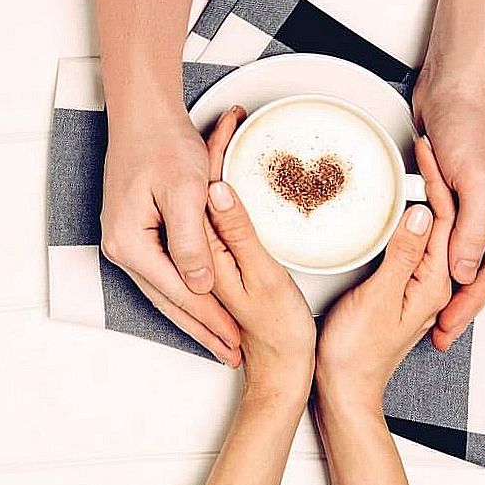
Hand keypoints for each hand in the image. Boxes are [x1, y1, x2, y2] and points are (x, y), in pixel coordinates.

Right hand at [101, 107, 241, 365]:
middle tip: (229, 355)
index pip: (178, 293)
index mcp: (131, 244)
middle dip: (202, 329)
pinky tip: (201, 305)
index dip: (210, 319)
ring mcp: (127, 243)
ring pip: (166, 291)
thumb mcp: (185, 191)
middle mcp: (123, 249)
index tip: (236, 340)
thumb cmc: (163, 144)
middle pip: (168, 301)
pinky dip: (186, 292)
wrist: (143, 115)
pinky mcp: (137, 234)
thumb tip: (199, 286)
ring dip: (195, 316)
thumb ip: (191, 242)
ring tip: (220, 340)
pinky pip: (164, 273)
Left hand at [205, 107, 315, 399]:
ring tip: (229, 131)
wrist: (285, 366)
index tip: (225, 123)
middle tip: (227, 118)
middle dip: (212, 154)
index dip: (213, 155)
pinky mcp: (225, 267)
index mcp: (202, 256)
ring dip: (218, 166)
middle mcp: (202, 257)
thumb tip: (216, 191)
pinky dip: (227, 190)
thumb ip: (234, 234)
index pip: (201, 193)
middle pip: (200, 195)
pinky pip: (218, 218)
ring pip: (207, 202)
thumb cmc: (279, 329)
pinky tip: (233, 176)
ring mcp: (213, 261)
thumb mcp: (261, 276)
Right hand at [316, 137, 454, 411]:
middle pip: (441, 223)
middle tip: (424, 147)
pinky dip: (405, 220)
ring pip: (425, 231)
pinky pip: (409, 245)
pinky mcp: (397, 288)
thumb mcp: (379, 298)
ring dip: (421, 197)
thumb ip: (402, 256)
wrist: (343, 388)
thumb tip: (420, 214)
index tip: (426, 152)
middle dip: (435, 183)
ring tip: (414, 166)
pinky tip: (395, 208)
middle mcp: (430, 283)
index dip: (437, 182)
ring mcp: (414, 286)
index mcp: (432, 283)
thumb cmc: (355, 352)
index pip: (444, 222)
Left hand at [412, 72, 484, 349]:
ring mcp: (481, 209)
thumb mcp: (474, 182)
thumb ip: (470, 230)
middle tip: (436, 336)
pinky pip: (447, 240)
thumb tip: (463, 274)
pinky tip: (421, 278)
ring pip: (462, 260)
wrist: (454, 86)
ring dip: (445, 288)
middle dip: (458, 305)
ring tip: (426, 318)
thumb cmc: (471, 123)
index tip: (447, 329)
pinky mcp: (458, 200)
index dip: (469, 305)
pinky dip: (435, 260)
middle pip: (480, 273)